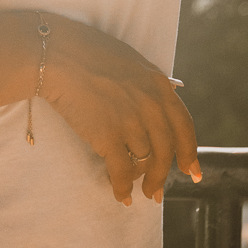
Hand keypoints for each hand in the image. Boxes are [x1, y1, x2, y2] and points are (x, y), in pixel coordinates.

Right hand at [40, 16, 200, 204]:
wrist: (57, 56)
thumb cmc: (86, 52)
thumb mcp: (130, 62)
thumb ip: (147, 85)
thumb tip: (155, 107)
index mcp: (159, 85)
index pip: (184, 126)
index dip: (189, 153)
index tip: (190, 170)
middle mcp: (151, 105)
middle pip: (166, 151)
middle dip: (162, 176)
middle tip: (156, 191)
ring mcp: (131, 122)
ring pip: (145, 162)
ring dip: (141, 181)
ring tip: (136, 190)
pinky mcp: (109, 136)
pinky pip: (122, 171)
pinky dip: (122, 187)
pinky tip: (120, 195)